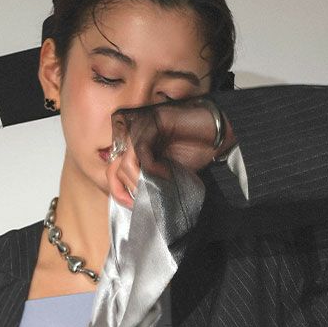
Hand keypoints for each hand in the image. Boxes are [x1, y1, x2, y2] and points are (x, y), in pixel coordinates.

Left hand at [106, 96, 234, 209]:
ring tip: (159, 184)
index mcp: (132, 148)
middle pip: (114, 168)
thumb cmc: (193, 153)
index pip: (112, 171)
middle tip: (148, 196)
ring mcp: (140, 127)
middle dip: (130, 188)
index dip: (118, 191)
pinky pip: (141, 149)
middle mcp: (132, 136)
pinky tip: (166, 173)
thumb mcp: (164, 175)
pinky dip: (151, 167)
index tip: (132, 205)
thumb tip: (131, 201)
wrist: (215, 136)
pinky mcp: (152, 121)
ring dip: (141, 179)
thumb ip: (146, 182)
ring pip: (126, 161)